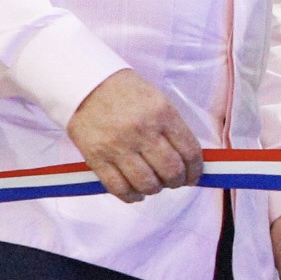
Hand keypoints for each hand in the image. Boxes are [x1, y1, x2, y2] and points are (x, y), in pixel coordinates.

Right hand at [68, 69, 204, 201]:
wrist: (85, 84)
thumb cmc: (125, 91)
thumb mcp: (157, 100)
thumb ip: (172, 128)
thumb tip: (186, 160)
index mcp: (162, 114)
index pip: (189, 151)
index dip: (195, 170)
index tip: (193, 176)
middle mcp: (143, 132)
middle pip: (171, 171)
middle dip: (177, 182)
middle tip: (174, 181)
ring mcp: (119, 147)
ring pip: (146, 184)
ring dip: (155, 189)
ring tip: (153, 185)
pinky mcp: (97, 158)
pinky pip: (118, 187)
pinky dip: (131, 196)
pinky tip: (136, 193)